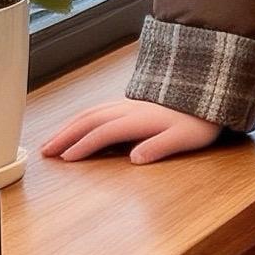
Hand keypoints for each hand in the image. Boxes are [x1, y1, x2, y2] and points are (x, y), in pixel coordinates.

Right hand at [39, 100, 223, 164]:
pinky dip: (81, 118)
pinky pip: (98, 109)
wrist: (210, 96)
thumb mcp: (185, 139)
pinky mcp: (131, 104)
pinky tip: (76, 126)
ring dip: (69, 126)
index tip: (66, 158)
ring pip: (91, 113)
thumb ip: (160, 147)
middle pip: (89, 121)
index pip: (104, 133)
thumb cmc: (199, 122)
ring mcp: (128, 104)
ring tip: (52, 140)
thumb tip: (135, 158)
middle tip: (44, 150)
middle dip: (65, 135)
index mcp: (140, 120)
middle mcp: (129, 109)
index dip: (84, 145)